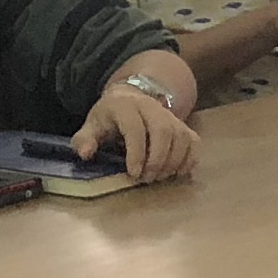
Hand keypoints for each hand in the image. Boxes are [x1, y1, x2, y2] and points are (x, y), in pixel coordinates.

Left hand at [72, 78, 201, 184]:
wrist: (129, 98)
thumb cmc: (109, 118)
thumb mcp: (91, 126)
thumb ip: (84, 140)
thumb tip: (85, 154)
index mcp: (125, 106)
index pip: (135, 128)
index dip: (136, 153)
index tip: (133, 174)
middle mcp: (151, 107)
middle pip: (163, 130)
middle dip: (157, 159)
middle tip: (147, 179)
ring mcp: (170, 115)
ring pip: (181, 136)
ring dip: (173, 162)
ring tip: (160, 177)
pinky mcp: (183, 124)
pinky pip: (194, 141)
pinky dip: (190, 159)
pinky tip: (178, 173)